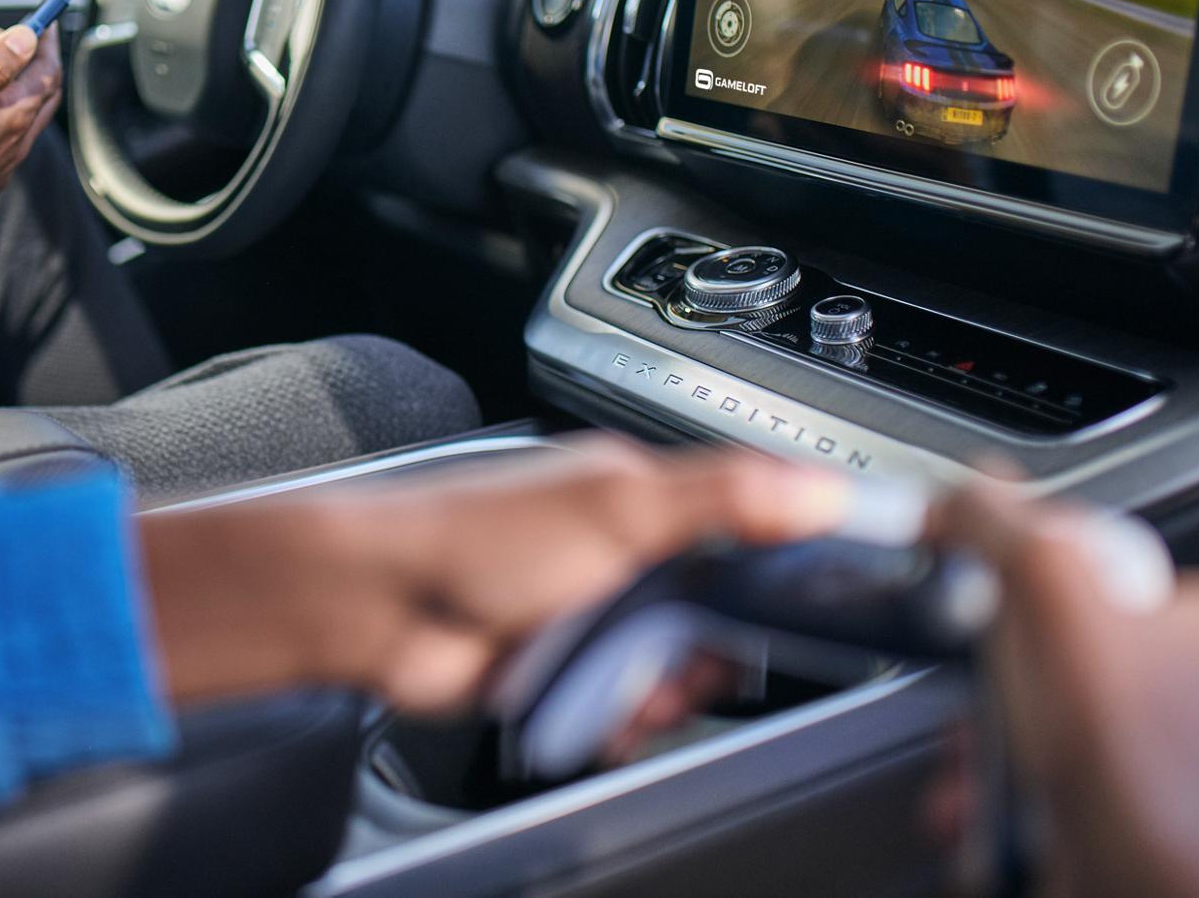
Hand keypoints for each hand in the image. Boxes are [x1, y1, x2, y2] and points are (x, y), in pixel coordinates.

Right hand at [0, 22, 61, 298]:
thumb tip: (27, 38)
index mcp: (12, 121)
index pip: (46, 71)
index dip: (44, 40)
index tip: (40, 18)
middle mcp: (14, 146)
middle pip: (41, 93)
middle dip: (33, 59)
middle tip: (13, 37)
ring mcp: (0, 166)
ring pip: (23, 117)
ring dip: (15, 85)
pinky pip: (4, 137)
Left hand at [140, 437, 853, 712]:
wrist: (377, 606)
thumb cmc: (472, 534)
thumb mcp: (616, 504)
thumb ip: (726, 495)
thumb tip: (820, 486)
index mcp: (641, 488)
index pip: (751, 517)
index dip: (783, 561)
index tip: (800, 599)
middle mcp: (622, 545)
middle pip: (722, 609)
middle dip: (710, 644)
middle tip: (680, 650)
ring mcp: (594, 609)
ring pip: (677, 665)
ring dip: (660, 686)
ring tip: (619, 680)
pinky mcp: (566, 665)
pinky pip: (627, 703)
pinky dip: (619, 714)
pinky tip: (593, 706)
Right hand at [935, 481, 1198, 897]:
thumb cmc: (1155, 788)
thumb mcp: (1059, 613)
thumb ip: (1013, 537)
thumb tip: (970, 486)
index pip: (1096, 570)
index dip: (1023, 593)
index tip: (986, 618)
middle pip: (1065, 658)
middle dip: (997, 693)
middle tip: (978, 716)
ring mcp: (1194, 778)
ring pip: (1060, 736)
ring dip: (994, 757)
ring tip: (979, 780)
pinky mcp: (1158, 837)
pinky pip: (1066, 800)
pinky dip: (1015, 810)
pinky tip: (998, 822)